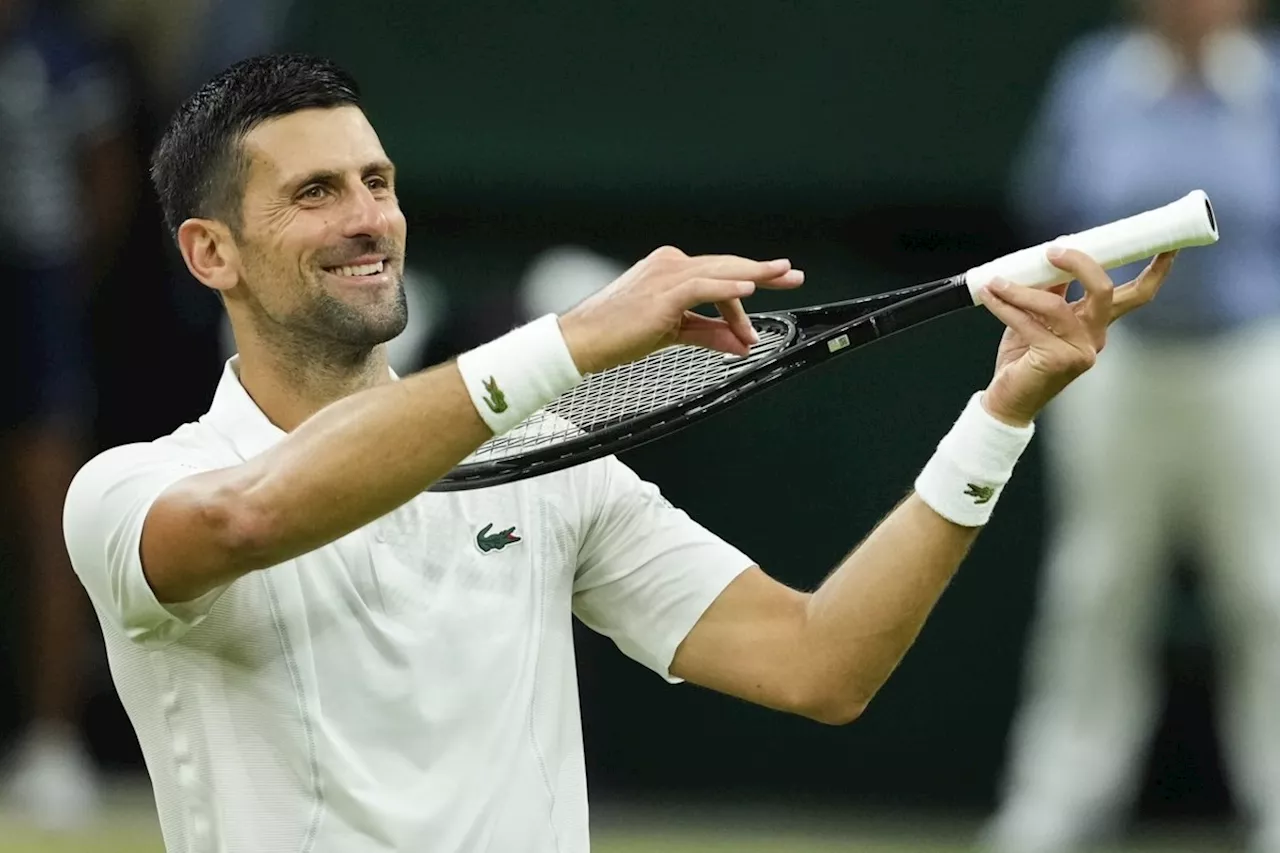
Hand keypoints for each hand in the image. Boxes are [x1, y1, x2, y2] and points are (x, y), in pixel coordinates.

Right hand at [556, 245, 804, 374]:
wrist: (583, 341)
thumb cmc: (618, 335)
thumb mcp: (673, 333)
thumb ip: (709, 334)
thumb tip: (741, 343)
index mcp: (670, 270)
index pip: (719, 275)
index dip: (749, 284)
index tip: (776, 286)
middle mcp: (670, 265)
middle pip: (726, 267)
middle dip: (762, 272)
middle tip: (793, 275)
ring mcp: (665, 276)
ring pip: (719, 272)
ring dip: (753, 276)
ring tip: (781, 276)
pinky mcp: (662, 293)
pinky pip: (701, 287)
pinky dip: (727, 289)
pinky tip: (748, 291)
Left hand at [978, 247, 1176, 425]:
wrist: (1008, 399)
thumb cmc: (1024, 358)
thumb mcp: (1038, 317)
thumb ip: (1049, 290)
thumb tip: (1049, 259)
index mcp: (1097, 324)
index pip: (1135, 295)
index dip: (1155, 270)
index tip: (1168, 244)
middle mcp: (1095, 337)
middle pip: (1104, 291)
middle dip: (1082, 263)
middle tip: (1054, 249)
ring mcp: (1079, 351)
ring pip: (1055, 305)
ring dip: (1021, 290)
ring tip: (997, 282)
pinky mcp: (1057, 360)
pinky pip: (1029, 323)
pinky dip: (1006, 306)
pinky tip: (990, 296)